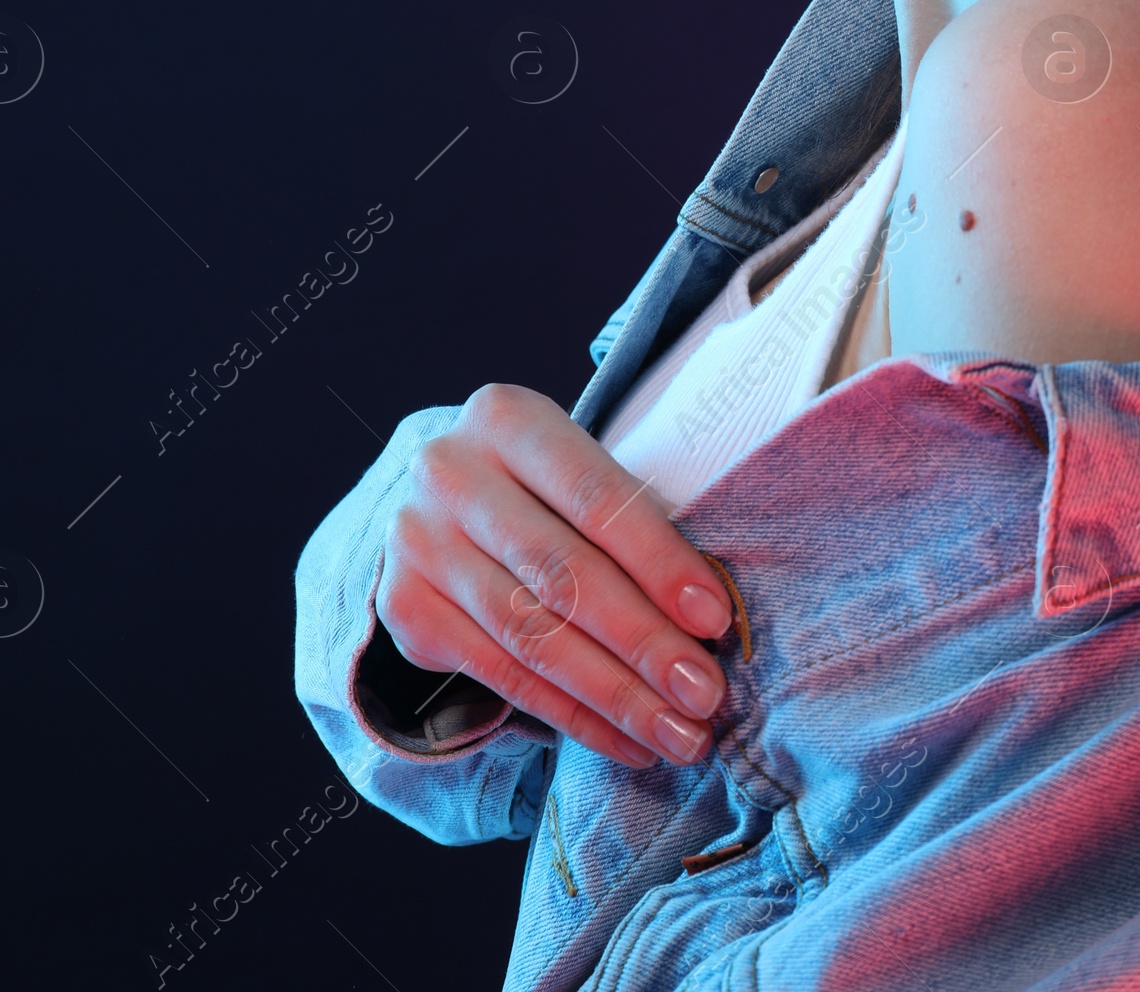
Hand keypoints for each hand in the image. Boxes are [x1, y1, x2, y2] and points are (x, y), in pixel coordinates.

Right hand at [377, 383, 732, 768]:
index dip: (658, 562)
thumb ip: (631, 522)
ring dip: (615, 696)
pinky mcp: (405, 610)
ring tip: (679, 735)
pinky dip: (573, 717)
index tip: (714, 620)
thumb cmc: (540, 487)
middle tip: (704, 695)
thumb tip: (706, 617)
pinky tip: (626, 742)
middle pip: (561, 573)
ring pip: (531, 636)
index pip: (594, 497)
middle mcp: (449, 474)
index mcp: (505, 418)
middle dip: (643, 643)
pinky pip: (502, 677)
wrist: (437, 501)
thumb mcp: (576, 469)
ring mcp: (417, 543)